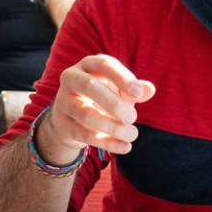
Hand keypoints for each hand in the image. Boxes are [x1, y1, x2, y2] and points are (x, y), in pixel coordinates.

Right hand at [36, 54, 156, 163]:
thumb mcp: (120, 91)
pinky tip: (125, 147)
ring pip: (86, 114)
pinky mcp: (62, 124)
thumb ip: (135, 90)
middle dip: (114, 103)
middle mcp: (71, 78)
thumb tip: (149, 89)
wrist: (71, 118)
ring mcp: (63, 101)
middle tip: (133, 117)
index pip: (104, 65)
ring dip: (113, 126)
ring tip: (132, 134)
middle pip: (89, 86)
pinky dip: (108, 143)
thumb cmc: (103, 98)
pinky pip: (85, 135)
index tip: (138, 94)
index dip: (122, 78)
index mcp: (89, 65)